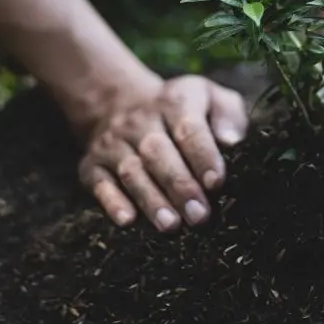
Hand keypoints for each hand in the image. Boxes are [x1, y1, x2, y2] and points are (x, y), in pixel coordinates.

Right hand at [76, 75, 248, 231]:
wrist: (119, 102)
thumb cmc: (182, 112)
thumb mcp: (211, 98)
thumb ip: (228, 115)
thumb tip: (231, 142)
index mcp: (174, 102)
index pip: (189, 128)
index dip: (202, 156)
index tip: (216, 182)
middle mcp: (139, 120)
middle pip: (158, 152)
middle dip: (179, 185)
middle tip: (199, 216)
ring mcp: (112, 143)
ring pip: (131, 171)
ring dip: (150, 199)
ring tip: (170, 225)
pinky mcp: (92, 164)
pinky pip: (99, 183)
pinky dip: (112, 202)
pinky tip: (127, 220)